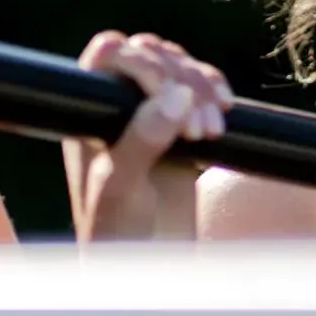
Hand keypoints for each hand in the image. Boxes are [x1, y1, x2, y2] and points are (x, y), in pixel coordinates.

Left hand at [65, 32, 232, 241]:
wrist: (151, 261)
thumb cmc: (118, 230)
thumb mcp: (121, 188)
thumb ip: (142, 141)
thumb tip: (176, 96)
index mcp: (91, 110)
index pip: (109, 55)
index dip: (139, 63)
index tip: (164, 94)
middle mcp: (119, 102)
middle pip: (152, 54)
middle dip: (180, 81)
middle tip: (195, 132)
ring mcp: (154, 109)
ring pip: (181, 66)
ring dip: (202, 89)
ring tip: (208, 135)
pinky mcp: (187, 121)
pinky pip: (205, 85)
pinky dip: (217, 91)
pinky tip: (225, 111)